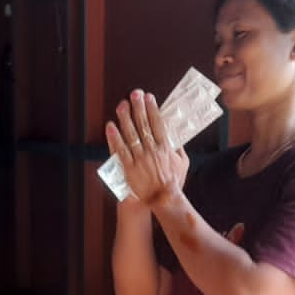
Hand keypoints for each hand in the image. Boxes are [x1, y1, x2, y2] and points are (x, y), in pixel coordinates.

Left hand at [104, 90, 187, 208]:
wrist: (163, 200)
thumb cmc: (174, 183)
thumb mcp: (183, 163)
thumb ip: (179, 148)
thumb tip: (176, 136)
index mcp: (165, 148)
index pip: (157, 123)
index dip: (152, 109)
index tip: (148, 97)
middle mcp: (152, 151)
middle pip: (143, 125)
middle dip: (138, 107)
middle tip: (134, 94)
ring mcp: (139, 159)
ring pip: (130, 135)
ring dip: (125, 118)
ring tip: (122, 105)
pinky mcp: (129, 168)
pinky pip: (120, 150)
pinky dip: (115, 138)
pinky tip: (110, 126)